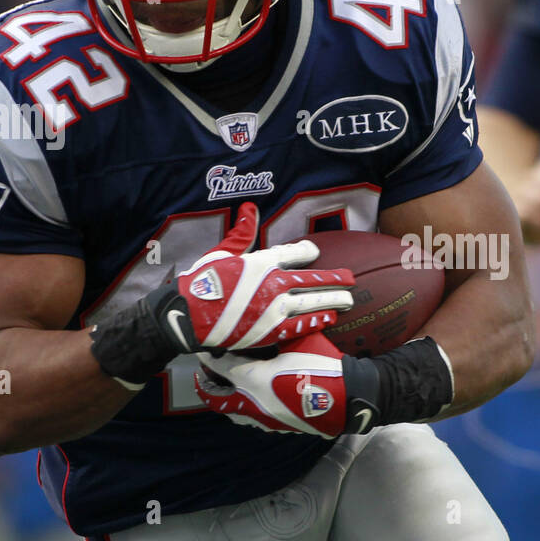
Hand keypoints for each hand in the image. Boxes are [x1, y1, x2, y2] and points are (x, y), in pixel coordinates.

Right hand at [157, 203, 354, 352]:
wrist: (188, 316)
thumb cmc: (201, 282)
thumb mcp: (220, 252)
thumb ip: (241, 233)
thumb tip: (249, 209)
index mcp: (262, 262)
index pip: (294, 253)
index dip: (308, 252)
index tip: (316, 252)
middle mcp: (273, 284)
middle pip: (312, 280)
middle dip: (335, 280)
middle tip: (351, 279)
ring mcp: (274, 309)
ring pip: (312, 303)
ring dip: (333, 301)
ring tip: (349, 301)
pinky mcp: (270, 331)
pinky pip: (300, 325)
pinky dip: (316, 321)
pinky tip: (329, 319)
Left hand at [194, 333, 349, 437]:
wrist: (349, 396)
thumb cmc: (323, 364)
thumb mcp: (298, 340)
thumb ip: (276, 333)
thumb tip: (262, 321)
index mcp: (252, 379)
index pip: (218, 366)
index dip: (207, 355)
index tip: (203, 345)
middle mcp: (252, 402)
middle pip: (217, 399)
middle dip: (207, 387)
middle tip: (206, 375)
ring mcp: (265, 419)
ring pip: (234, 413)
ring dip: (227, 399)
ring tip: (229, 386)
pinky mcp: (280, 427)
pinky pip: (255, 418)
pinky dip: (248, 407)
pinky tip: (257, 397)